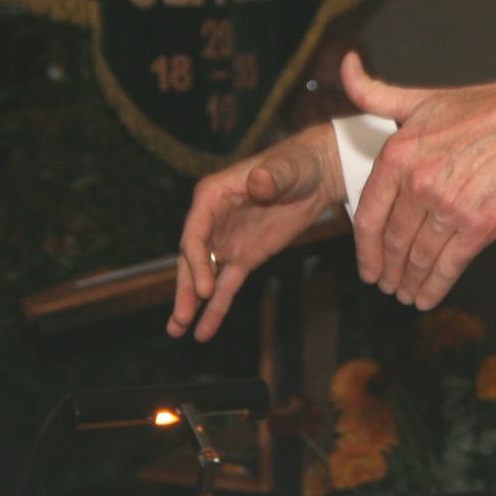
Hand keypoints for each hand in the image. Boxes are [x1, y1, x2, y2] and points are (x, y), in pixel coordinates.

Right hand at [167, 122, 342, 341]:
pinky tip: (205, 331)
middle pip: (192, 258)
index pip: (195, 233)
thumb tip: (258, 182)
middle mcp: (213, 220)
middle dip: (186, 289)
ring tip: (177, 332)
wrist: (317, 175)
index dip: (196, 261)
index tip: (203, 289)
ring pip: (204, 275)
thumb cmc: (297, 163)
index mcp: (213, 195)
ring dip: (191, 303)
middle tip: (181, 318)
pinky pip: (227, 285)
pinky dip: (216, 307)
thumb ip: (271, 176)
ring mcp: (227, 241)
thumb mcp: (287, 167)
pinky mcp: (245, 257)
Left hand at [342, 51, 495, 310]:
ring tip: (404, 293)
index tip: (366, 266)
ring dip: (408, 281)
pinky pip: (449, 264)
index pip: (368, 214)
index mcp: (399, 155)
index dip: (364, 249)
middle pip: (392, 240)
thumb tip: (346, 69)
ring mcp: (449, 207)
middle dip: (386, 269)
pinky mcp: (480, 225)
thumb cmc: (480, 109)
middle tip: (385, 284)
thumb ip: (375, 93)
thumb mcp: (419, 98)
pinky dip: (436, 286)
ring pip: (418, 256)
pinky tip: (428, 297)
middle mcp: (419, 184)